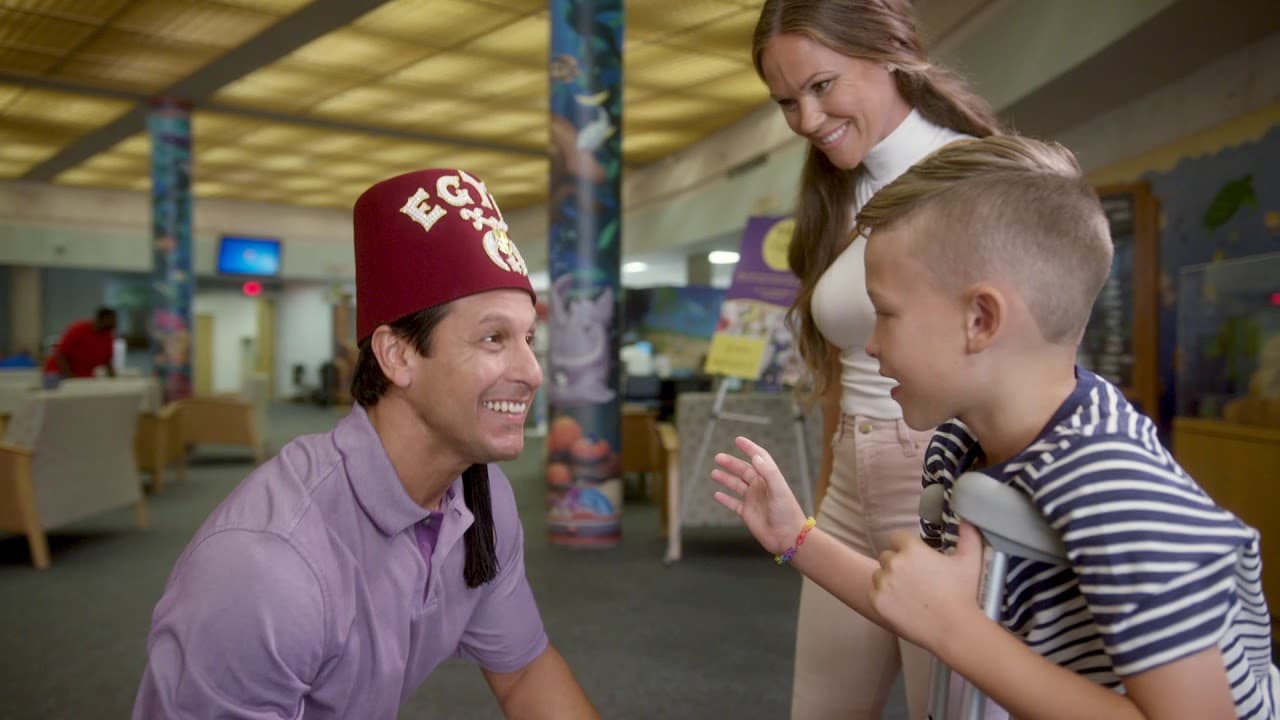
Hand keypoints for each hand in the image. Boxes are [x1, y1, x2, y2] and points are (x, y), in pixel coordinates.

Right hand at [710, 435, 807, 554]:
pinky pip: (734, 504)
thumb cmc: (787, 513)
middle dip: (731, 463)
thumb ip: (768, 472)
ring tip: (714, 472)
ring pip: (736, 486)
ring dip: (726, 478)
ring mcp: (753, 500)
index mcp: (769, 479)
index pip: (759, 458)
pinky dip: (725, 499)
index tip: (738, 440)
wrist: (788, 538)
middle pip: (744, 470)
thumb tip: (755, 456)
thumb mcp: (779, 489)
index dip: (749, 448)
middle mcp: (760, 487)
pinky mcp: (748, 514)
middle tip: (718, 457)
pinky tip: (716, 494)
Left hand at [869, 522, 985, 653]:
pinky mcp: (876, 601)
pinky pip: (873, 593)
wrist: (955, 629)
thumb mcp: (970, 561)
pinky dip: (883, 598)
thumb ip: (969, 536)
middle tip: (915, 581)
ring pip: (878, 575)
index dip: (906, 548)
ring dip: (888, 581)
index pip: (897, 538)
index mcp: (912, 549)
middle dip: (898, 565)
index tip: (916, 560)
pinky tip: (902, 605)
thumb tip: (967, 520)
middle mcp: (893, 563)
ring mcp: (883, 583)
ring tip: (909, 594)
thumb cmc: (963, 594)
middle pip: (886, 557)